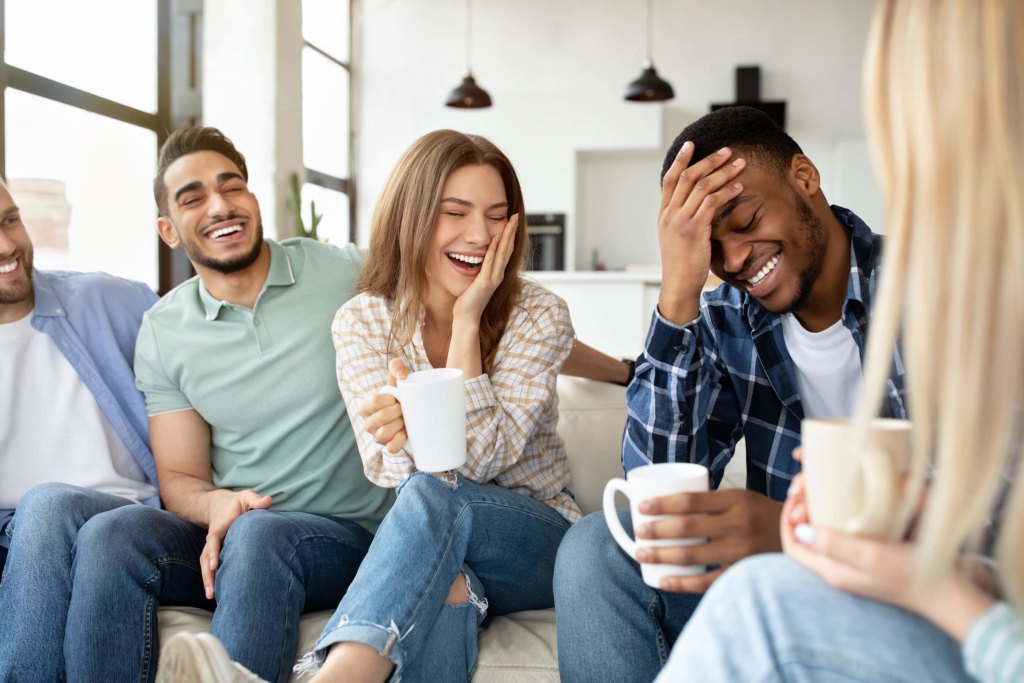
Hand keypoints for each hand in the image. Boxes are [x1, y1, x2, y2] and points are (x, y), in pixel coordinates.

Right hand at [201, 489, 272, 599]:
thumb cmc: (238, 502)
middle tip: (211, 592)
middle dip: (208, 575)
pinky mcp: (215, 553)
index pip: (214, 539)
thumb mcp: (247, 497)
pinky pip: (211, 567)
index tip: (215, 564)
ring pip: (206, 565)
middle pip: (206, 558)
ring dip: (208, 581)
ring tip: (212, 598)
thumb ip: (256, 500)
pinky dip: (213, 579)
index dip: (214, 551)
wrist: (219, 504)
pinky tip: (218, 594)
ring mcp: (212, 547)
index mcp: (220, 526)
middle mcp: (213, 538)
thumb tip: (269, 500)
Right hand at [359, 358, 410, 452]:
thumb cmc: (400, 396)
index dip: (386, 400)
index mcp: (366, 406)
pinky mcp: (388, 447)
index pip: (372, 402)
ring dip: (397, 426)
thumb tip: (403, 375)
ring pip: (382, 434)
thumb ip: (396, 367)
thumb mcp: (397, 380)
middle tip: (403, 408)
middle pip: (379, 418)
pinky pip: (391, 448)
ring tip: (404, 420)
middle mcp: (368, 423)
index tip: (395, 398)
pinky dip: (400, 440)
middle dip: (395, 412)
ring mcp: (377, 437)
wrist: (413, 413)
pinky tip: (405, 433)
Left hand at [452, 214, 517, 322]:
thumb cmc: (468, 301)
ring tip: (510, 221)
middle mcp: (498, 274)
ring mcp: (493, 278)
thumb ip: (479, 270)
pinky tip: (496, 238)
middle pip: (508, 248)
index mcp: (496, 273)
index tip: (511, 221)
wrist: (466, 317)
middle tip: (515, 216)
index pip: (506, 251)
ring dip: (507, 236)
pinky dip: (494, 249)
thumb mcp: (476, 281)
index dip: (509, 235)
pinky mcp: (485, 282)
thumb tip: (476, 258)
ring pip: (502, 253)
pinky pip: (490, 262)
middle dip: (512, 231)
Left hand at [634, 489, 783, 592]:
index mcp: (736, 500)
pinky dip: (681, 583)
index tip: (641, 508)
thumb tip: (666, 503)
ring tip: (642, 553)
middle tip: (638, 532)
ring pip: (692, 554)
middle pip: (687, 527)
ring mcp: (742, 551)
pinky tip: (663, 581)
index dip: (662, 504)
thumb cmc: (763, 518)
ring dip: (661, 555)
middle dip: (656, 530)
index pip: (691, 500)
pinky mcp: (744, 573)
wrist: (804, 540)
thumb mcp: (742, 499)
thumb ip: (711, 502)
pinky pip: (706, 581)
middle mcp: (739, 524)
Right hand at [657, 143, 746, 324]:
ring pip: (701, 186)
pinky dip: (726, 192)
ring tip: (739, 164)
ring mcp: (680, 221)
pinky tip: (738, 186)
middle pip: (687, 177)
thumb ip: (683, 218)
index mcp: (663, 214)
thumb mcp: (676, 237)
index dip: (680, 160)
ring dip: (722, 172)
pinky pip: (711, 203)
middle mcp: (669, 214)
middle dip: (708, 160)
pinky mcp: (694, 230)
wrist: (678, 285)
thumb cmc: (681, 264)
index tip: (691, 145)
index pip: (669, 180)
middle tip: (726, 150)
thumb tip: (698, 204)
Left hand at [782, 461, 994, 640]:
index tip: (797, 495)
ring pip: (826, 531)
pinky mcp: (875, 555)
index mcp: (832, 570)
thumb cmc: (910, 575)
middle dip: (803, 508)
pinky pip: (848, 531)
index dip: (786, 519)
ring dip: (821, 508)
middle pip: (806, 536)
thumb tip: (799, 529)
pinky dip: (843, 513)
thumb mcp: (869, 557)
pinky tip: (853, 499)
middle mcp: (840, 567)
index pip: (793, 546)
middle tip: (810, 485)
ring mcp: (857, 562)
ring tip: (825, 487)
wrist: (949, 592)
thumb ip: (833, 544)